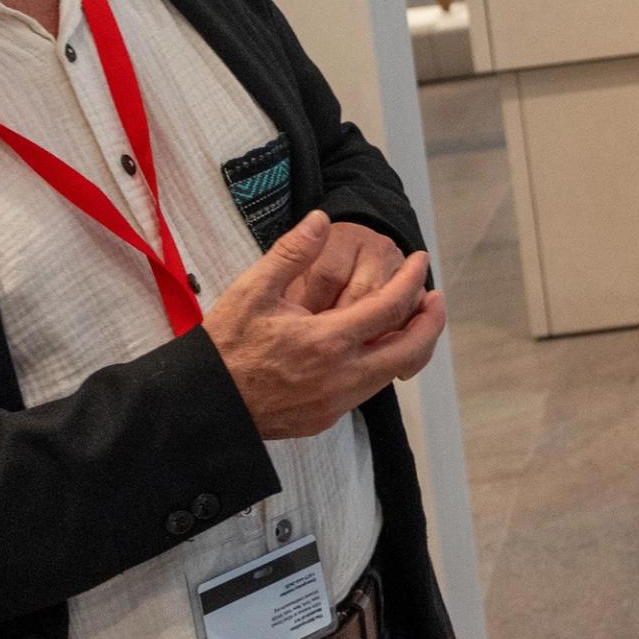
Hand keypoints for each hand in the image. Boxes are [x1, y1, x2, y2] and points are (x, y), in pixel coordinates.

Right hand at [206, 212, 445, 438]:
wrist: (203, 404)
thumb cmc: (225, 345)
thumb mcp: (253, 290)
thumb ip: (292, 253)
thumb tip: (322, 220)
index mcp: (328, 340)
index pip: (391, 307)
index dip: (412, 280)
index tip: (420, 262)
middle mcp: (341, 376)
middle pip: (410, 349)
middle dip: (431, 321)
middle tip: (435, 298)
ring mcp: (335, 402)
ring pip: (390, 373)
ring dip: (406, 345)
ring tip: (408, 321)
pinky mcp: (325, 418)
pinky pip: (366, 390)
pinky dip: (379, 367)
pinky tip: (371, 350)